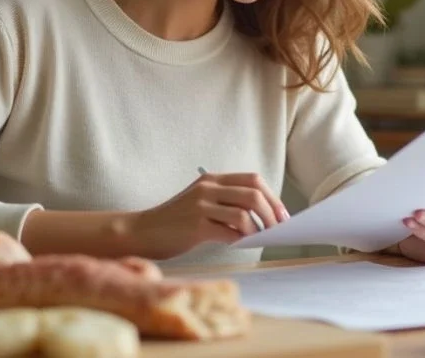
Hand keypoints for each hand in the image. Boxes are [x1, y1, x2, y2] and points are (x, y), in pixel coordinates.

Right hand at [127, 172, 289, 259]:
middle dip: (272, 213)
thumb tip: (262, 217)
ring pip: (244, 214)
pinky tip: (241, 245)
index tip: (282, 214)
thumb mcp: (201, 202)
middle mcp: (208, 188)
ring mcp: (201, 206)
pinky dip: (241, 240)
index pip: (253, 179)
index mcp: (212, 179)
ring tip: (259, 239)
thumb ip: (227, 203)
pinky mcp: (196, 226)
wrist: (142, 232)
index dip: (272, 197)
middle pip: (253, 194)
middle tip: (278, 229)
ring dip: (258, 230)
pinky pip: (229, 232)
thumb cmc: (175, 222)